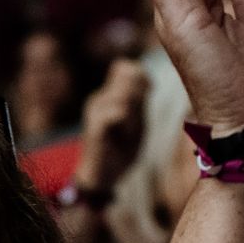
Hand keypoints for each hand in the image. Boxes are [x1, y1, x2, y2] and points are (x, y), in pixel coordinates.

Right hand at [74, 59, 149, 191]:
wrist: (102, 175)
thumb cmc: (121, 148)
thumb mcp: (136, 120)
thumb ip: (139, 99)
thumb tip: (145, 75)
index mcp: (109, 95)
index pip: (124, 67)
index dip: (140, 75)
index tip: (148, 93)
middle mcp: (99, 98)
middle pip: (126, 76)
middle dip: (140, 94)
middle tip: (138, 116)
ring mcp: (95, 111)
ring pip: (125, 95)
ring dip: (135, 112)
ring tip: (129, 131)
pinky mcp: (95, 126)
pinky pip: (118, 113)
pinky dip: (127, 123)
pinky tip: (123, 135)